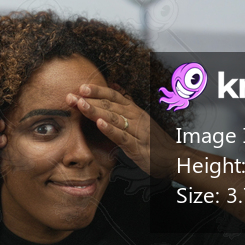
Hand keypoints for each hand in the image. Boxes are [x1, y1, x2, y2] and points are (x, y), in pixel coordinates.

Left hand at [66, 83, 186, 180]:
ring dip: (96, 110)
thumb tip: (115, 87)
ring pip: (114, 118)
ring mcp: (137, 131)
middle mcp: (136, 118)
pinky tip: (99, 124)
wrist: (173, 158)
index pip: (114, 96)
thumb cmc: (154, 140)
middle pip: (110, 105)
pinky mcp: (137, 147)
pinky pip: (122, 136)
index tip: (81, 87)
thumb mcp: (141, 120)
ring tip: (80, 105)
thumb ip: (127, 105)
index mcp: (135, 111)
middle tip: (70, 96)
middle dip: (89, 100)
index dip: (98, 91)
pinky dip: (111, 130)